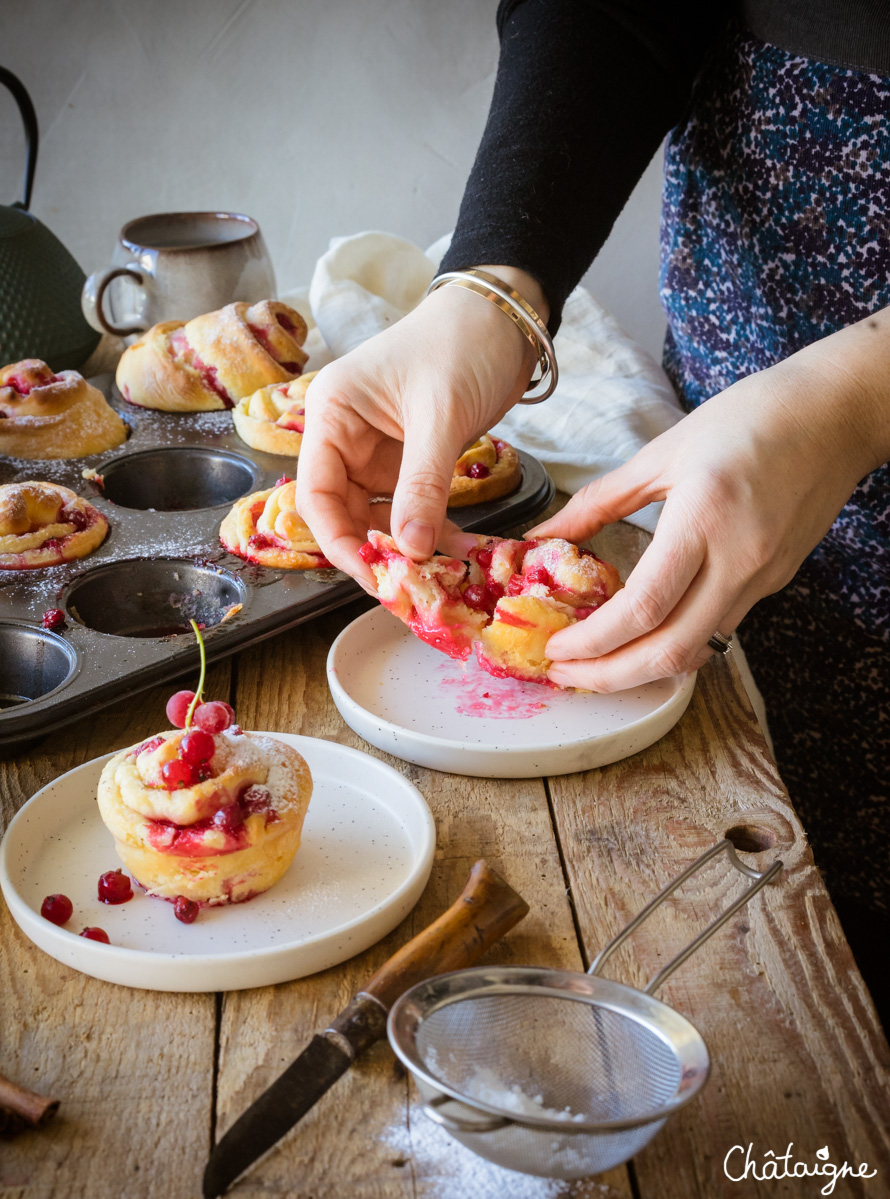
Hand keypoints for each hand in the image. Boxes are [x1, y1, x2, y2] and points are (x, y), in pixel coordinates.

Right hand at [296, 266, 545, 584]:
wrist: (504, 318)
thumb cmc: (462, 345)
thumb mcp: (439, 417)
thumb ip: (422, 485)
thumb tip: (410, 549)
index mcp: (331, 414)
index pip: (315, 493)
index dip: (338, 540)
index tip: (372, 574)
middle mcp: (344, 436)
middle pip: (341, 512)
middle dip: (372, 550)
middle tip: (406, 588)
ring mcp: (376, 451)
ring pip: (376, 516)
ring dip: (403, 547)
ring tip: (434, 578)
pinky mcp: (409, 460)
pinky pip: (410, 508)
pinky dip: (428, 531)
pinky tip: (453, 553)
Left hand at [530, 329, 889, 691]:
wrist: (833, 415)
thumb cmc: (747, 420)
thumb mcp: (661, 453)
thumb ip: (598, 501)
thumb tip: (544, 534)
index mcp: (702, 520)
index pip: (642, 608)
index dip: (593, 642)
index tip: (556, 648)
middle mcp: (736, 561)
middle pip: (669, 651)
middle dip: (610, 677)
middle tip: (566, 673)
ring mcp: (761, 578)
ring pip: (697, 650)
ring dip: (641, 669)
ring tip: (596, 662)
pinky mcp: (774, 583)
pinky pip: (718, 629)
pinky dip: (674, 643)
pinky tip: (643, 635)